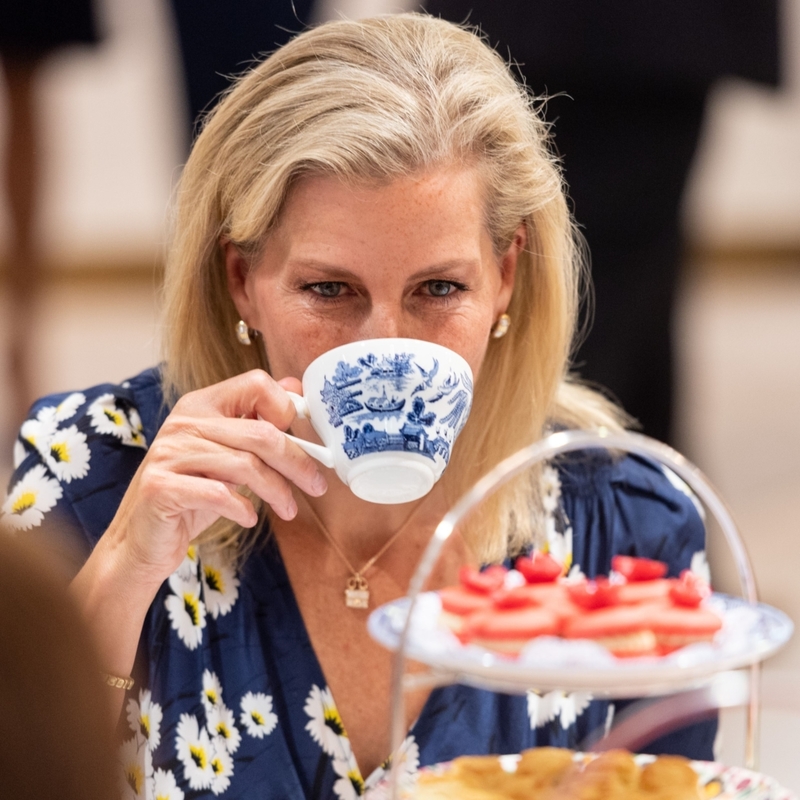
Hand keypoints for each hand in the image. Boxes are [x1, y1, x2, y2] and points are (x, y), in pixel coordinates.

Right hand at [103, 370, 326, 589]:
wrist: (142, 540)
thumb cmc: (192, 495)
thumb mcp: (227, 455)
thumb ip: (255, 423)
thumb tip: (295, 389)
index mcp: (202, 404)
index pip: (255, 383)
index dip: (287, 408)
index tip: (305, 439)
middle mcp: (184, 422)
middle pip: (261, 433)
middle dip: (298, 462)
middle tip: (317, 485)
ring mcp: (169, 453)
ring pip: (246, 466)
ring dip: (277, 491)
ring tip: (290, 509)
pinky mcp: (161, 487)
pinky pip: (219, 493)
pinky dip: (243, 508)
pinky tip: (250, 517)